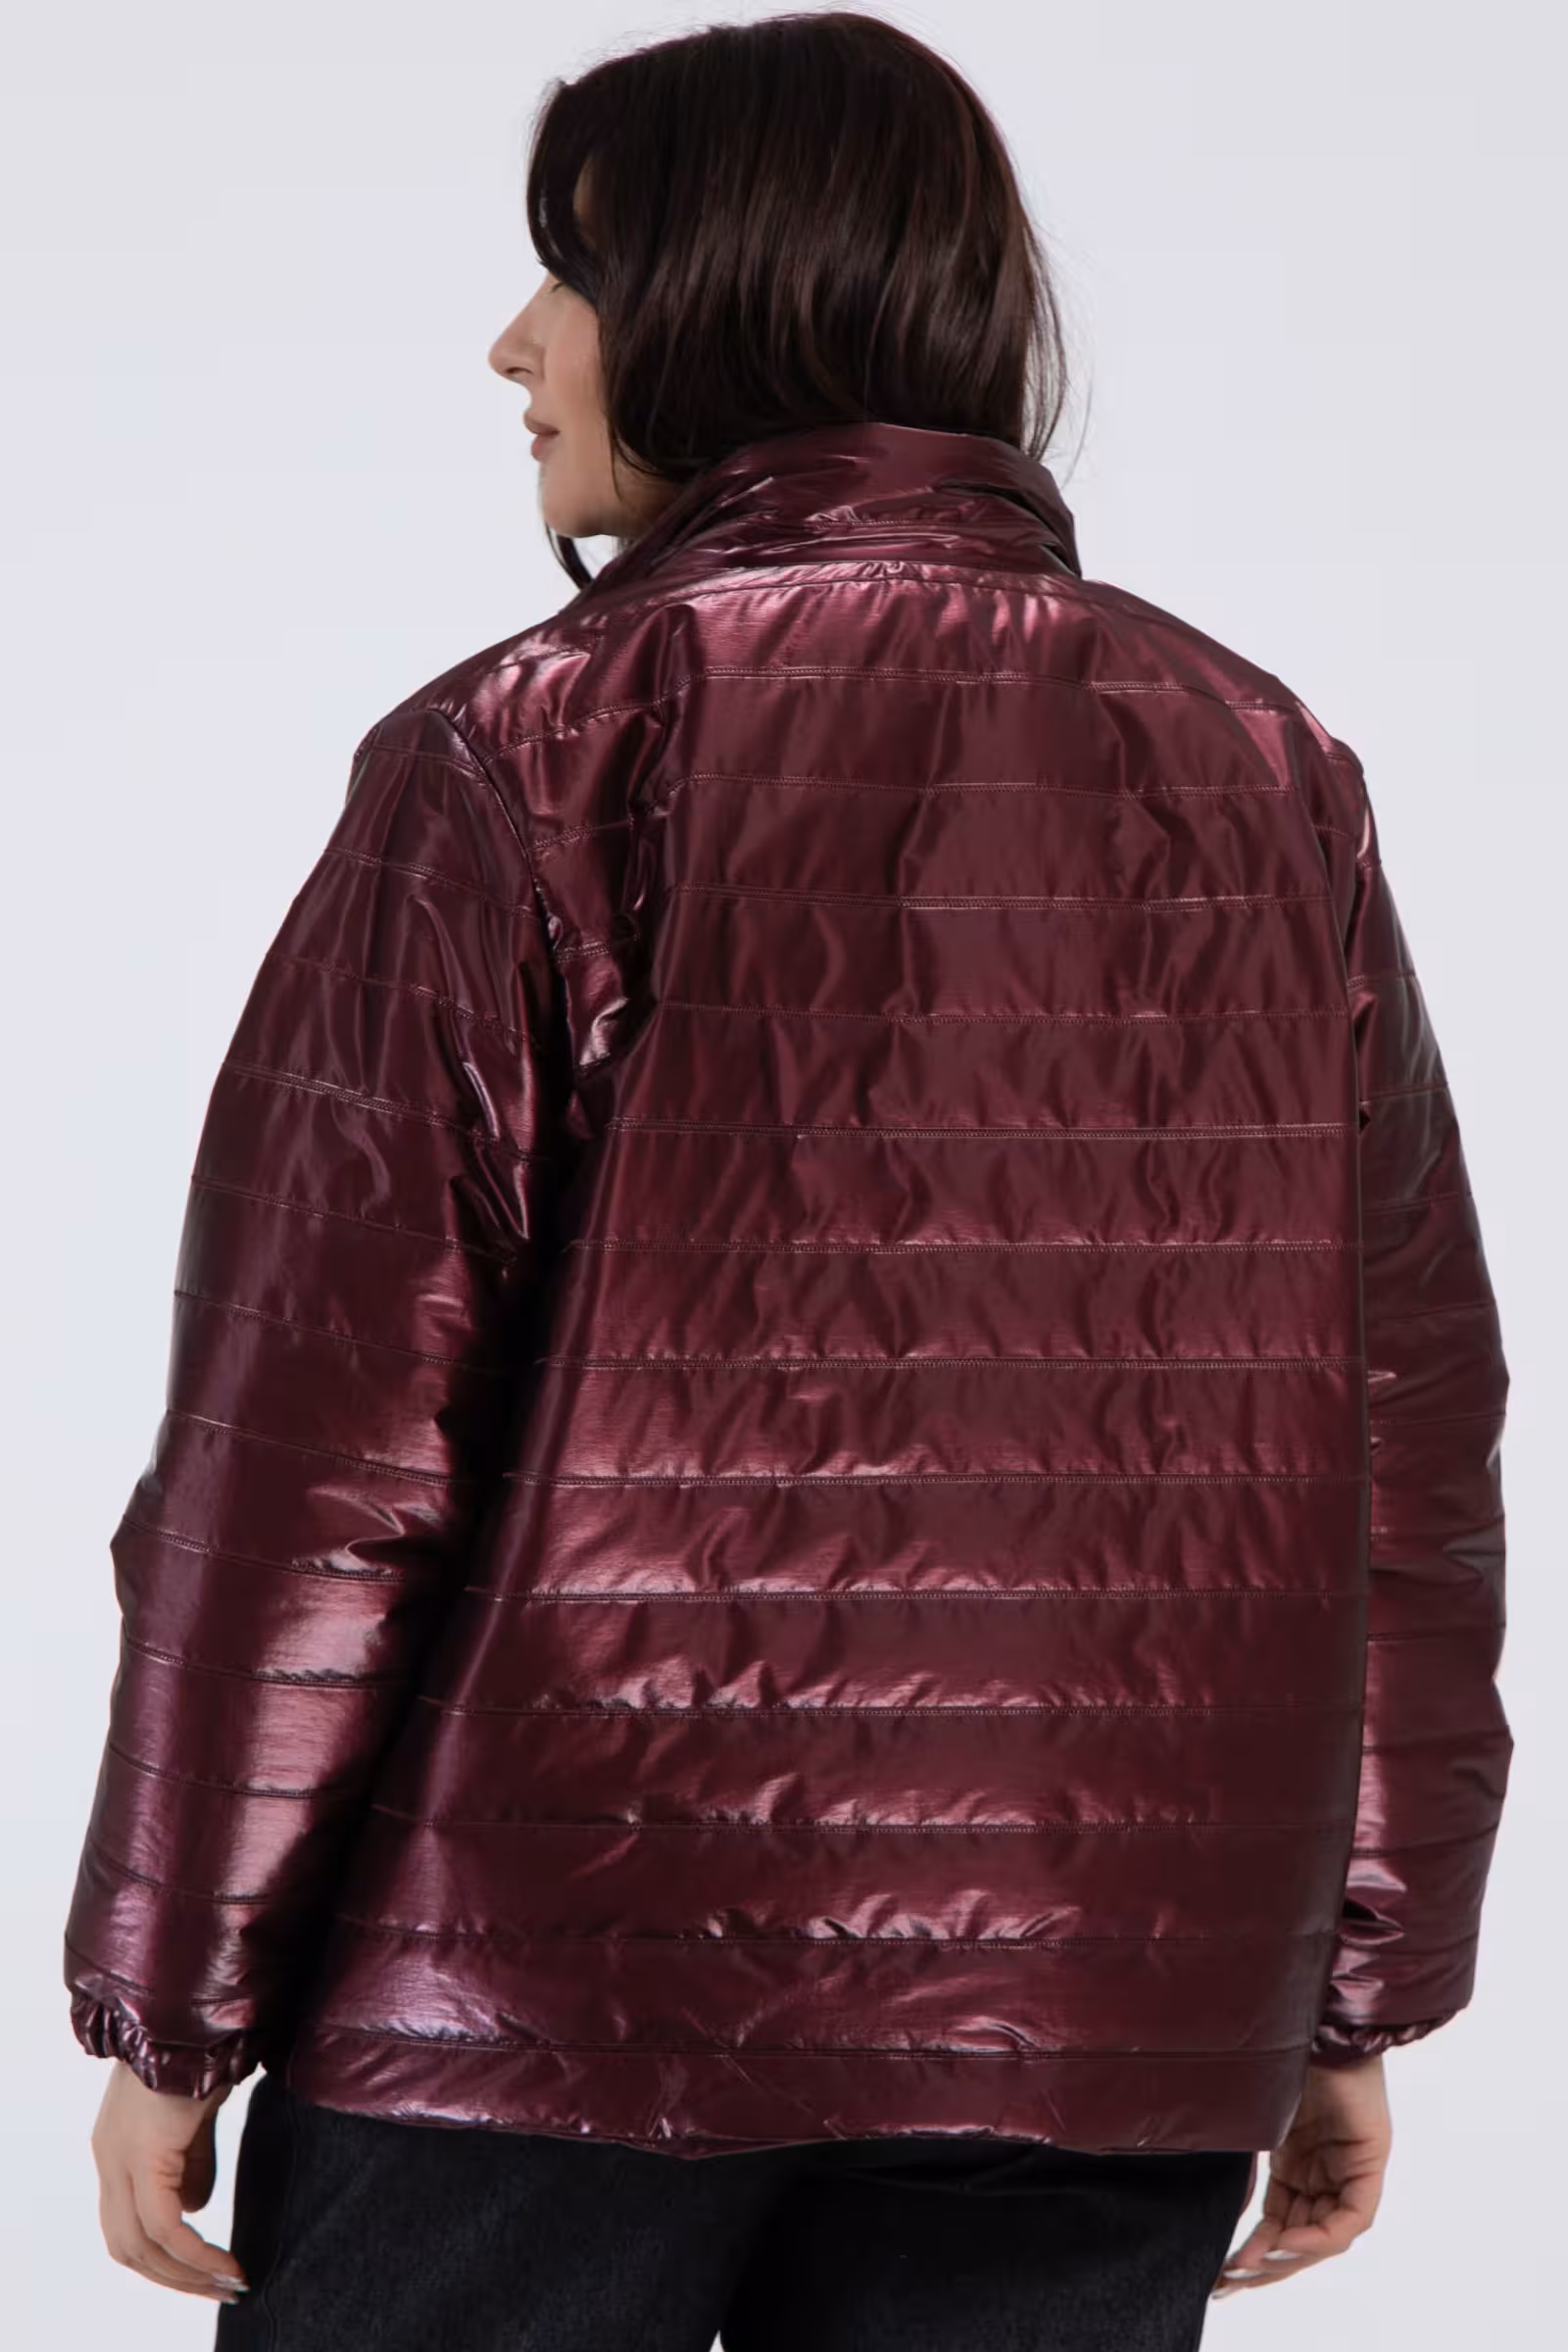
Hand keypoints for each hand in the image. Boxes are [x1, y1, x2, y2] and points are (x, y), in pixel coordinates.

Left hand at [90, 2057, 249, 2303]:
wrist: (195, 2015)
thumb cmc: (201, 2049)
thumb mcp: (196, 2115)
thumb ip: (191, 2160)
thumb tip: (195, 2208)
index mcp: (118, 2147)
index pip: (128, 2225)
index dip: (164, 2257)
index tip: (208, 2271)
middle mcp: (109, 2159)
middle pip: (128, 2247)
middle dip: (175, 2277)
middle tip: (219, 2289)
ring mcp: (119, 2159)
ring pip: (140, 2245)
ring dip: (185, 2274)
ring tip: (227, 2283)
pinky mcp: (143, 2156)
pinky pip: (164, 2226)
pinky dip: (194, 2254)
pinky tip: (224, 2263)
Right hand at [1212, 2053, 1391, 2299]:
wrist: (1309, 2019)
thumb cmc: (1276, 2056)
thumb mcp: (1253, 2125)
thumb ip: (1244, 2168)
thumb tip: (1226, 2214)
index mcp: (1297, 2160)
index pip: (1282, 2221)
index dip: (1256, 2252)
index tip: (1225, 2273)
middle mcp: (1325, 2169)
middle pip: (1303, 2236)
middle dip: (1268, 2267)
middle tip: (1231, 2286)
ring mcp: (1349, 2166)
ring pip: (1327, 2234)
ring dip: (1290, 2257)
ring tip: (1252, 2268)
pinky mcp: (1369, 2160)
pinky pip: (1350, 2217)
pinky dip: (1321, 2236)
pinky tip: (1288, 2241)